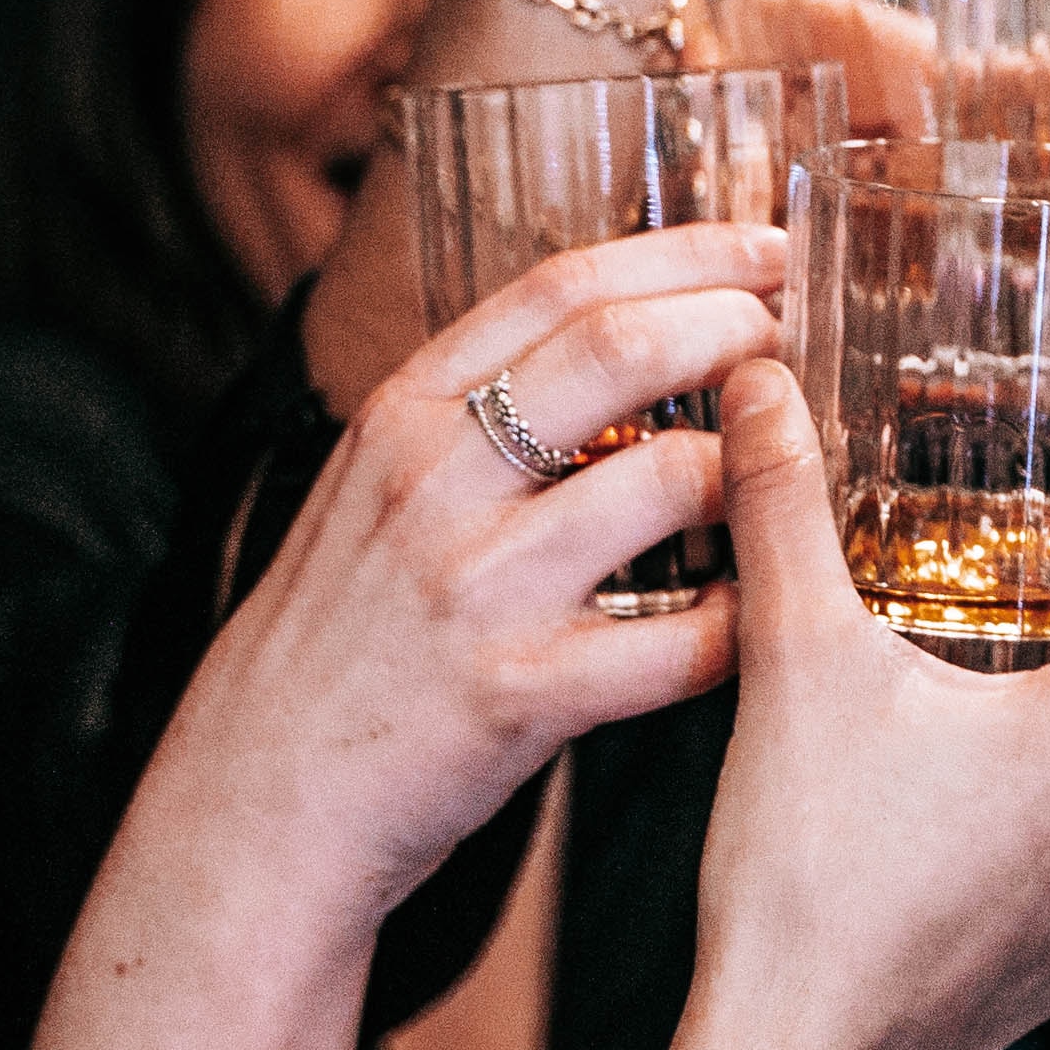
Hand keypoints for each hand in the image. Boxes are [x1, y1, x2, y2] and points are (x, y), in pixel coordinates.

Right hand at [144, 225, 786, 934]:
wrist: (253, 804)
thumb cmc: (334, 650)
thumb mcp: (367, 498)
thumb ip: (468, 425)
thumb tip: (605, 356)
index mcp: (400, 417)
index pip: (557, 287)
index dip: (682, 253)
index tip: (762, 244)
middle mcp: (433, 481)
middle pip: (620, 349)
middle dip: (738, 325)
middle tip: (795, 337)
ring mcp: (477, 584)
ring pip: (669, 480)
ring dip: (758, 472)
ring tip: (788, 483)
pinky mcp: (520, 691)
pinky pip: (679, 641)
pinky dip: (742, 622)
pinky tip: (761, 615)